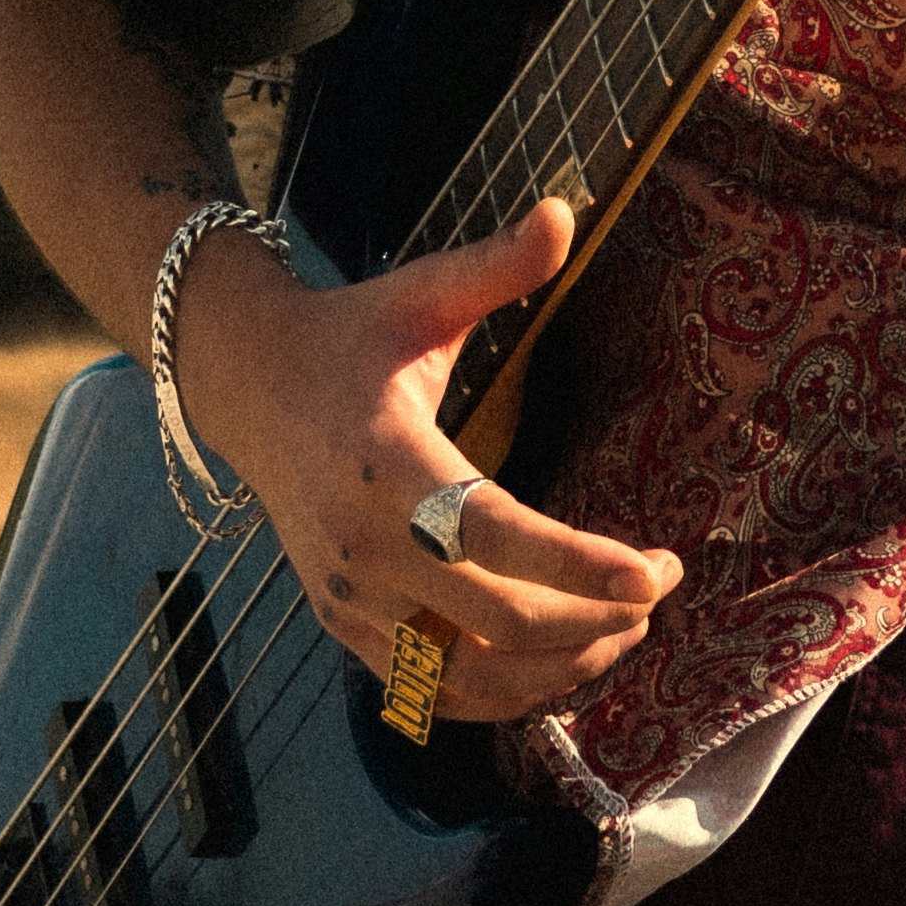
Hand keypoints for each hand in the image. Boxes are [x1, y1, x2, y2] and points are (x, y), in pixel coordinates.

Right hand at [179, 198, 682, 725]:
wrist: (246, 388)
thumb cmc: (349, 340)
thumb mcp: (418, 295)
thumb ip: (494, 265)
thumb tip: (565, 211)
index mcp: (385, 465)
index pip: (494, 535)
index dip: (580, 564)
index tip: (654, 572)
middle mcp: (362, 548)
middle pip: (497, 622)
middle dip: (595, 618)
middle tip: (658, 591)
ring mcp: (349, 601)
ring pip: (469, 678)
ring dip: (560, 666)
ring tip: (626, 629)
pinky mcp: (346, 631)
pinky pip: (434, 694)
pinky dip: (506, 694)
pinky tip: (562, 661)